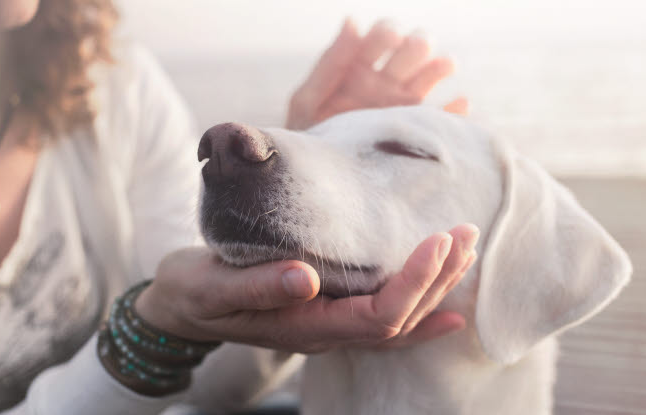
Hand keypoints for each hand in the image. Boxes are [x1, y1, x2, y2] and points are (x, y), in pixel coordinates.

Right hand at [134, 224, 478, 352]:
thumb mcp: (213, 286)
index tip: (437, 241)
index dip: (414, 283)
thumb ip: (257, 287)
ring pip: (397, 320)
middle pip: (399, 319)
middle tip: (464, 234)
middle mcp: (325, 332)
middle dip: (438, 279)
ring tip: (465, 251)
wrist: (181, 305)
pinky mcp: (326, 311)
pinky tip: (447, 304)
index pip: (377, 316)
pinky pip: (383, 319)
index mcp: (304, 327)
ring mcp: (328, 325)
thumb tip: (304, 278)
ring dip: (435, 287)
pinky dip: (419, 310)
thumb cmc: (194, 292)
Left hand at [286, 19, 467, 129]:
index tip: (390, 38)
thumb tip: (353, 21)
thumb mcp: (309, 100)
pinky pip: (445, 119)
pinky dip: (456, 111)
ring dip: (439, 66)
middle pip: (413, 49)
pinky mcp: (417, 132)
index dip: (389, 32)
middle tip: (412, 50)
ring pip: (432, 75)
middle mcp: (385, 82)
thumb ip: (331, 62)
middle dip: (416, 43)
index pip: (382, 35)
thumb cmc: (308, 137)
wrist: (319, 180)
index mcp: (359, 67)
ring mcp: (403, 106)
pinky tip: (459, 104)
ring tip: (443, 66)